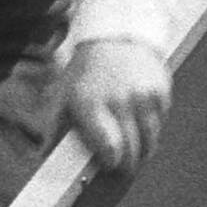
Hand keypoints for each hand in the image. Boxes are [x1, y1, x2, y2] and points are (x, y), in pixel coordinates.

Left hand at [56, 39, 171, 172]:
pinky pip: (160, 123)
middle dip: (128, 164)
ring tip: (134, 151)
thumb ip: (56, 129)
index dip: (111, 164)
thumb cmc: (84, 74)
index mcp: (89, 104)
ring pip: (150, 140)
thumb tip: (45, 157)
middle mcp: (118, 100)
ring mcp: (143, 96)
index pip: (110, 149)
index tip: (108, 167)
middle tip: (122, 168)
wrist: (114, 38)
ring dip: (143, 150)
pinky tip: (140, 120)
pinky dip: (151, 128)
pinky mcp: (161, 92)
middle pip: (133, 150)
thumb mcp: (63, 96)